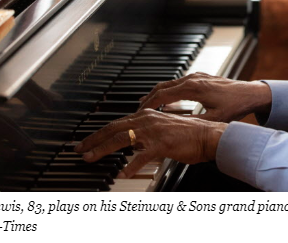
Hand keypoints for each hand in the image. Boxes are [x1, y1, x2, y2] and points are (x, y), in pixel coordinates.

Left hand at [74, 109, 226, 177]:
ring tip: (91, 158)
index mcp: (146, 115)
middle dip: (93, 140)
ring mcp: (153, 131)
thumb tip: (130, 143)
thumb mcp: (162, 131)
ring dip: (103, 149)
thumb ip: (145, 135)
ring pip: (121, 139)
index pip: (116, 124)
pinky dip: (130, 165)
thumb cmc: (188, 135)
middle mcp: (147, 119)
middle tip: (79, 149)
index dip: (98, 134)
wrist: (208, 136)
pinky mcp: (162, 143)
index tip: (86, 142)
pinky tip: (123, 173)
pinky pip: (141, 156)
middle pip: (113, 129)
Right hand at [138, 73, 271, 122]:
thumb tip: (177, 130)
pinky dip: (168, 90)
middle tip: (136, 110)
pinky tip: (166, 99)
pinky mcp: (201, 77)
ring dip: (157, 93)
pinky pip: (178, 82)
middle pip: (162, 87)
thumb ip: (195, 123)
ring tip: (145, 104)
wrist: (251, 93)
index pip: (163, 95)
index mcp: (193, 88)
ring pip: (169, 83)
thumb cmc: (236, 106)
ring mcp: (197, 76)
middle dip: (147, 98)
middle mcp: (193, 79)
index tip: (138, 113)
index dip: (148, 105)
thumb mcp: (215, 119)